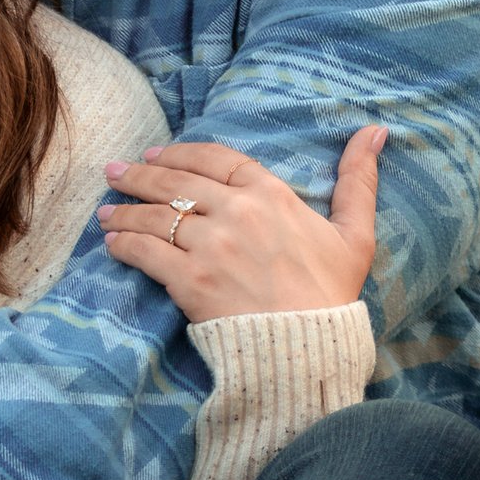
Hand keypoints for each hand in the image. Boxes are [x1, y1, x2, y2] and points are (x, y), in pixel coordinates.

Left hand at [98, 128, 384, 326]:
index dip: (180, 153)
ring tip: (104, 210)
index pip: (215, 158)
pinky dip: (123, 243)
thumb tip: (375, 130)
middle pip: (175, 181)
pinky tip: (111, 242)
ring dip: (123, 210)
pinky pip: (145, 251)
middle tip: (114, 171)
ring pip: (155, 215)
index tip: (156, 154)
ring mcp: (210, 244)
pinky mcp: (189, 279)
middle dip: (138, 174)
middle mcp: (236, 211)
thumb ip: (358, 180)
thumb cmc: (332, 293)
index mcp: (271, 194)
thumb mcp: (356, 233)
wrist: (309, 348)